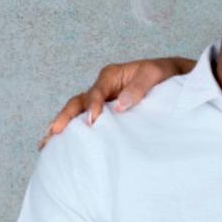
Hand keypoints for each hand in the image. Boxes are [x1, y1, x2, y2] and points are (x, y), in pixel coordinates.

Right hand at [40, 57, 194, 147]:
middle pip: (78, 102)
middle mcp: (102, 88)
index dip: (93, 106)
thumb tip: (120, 105)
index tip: (93, 122)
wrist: (175, 80)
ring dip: (62, 127)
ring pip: (77, 113)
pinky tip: (60, 147)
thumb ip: (139, 88)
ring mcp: (102, 102)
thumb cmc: (165, 75)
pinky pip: (86, 122)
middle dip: (65, 117)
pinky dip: (73, 133)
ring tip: (46, 144)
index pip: (96, 92)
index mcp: (111, 76)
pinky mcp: (106, 116)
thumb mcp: (154, 75)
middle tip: (53, 133)